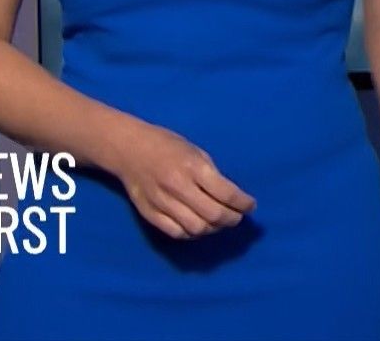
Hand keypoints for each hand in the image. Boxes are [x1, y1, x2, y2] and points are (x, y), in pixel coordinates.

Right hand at [107, 120, 254, 239]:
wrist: (129, 149)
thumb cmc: (167, 145)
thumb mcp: (195, 151)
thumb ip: (212, 175)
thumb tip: (231, 198)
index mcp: (193, 166)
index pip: (226, 193)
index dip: (243, 203)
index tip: (251, 206)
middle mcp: (178, 186)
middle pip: (213, 215)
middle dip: (232, 219)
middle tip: (237, 217)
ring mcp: (162, 202)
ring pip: (196, 228)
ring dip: (213, 229)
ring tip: (219, 222)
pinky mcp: (149, 214)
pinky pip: (176, 233)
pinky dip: (192, 234)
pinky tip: (199, 226)